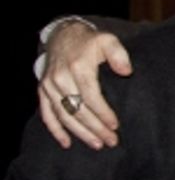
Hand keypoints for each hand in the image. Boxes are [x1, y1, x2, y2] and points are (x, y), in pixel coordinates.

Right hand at [38, 23, 129, 149]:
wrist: (63, 35)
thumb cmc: (89, 42)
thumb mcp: (107, 40)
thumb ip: (118, 54)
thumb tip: (127, 71)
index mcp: (78, 67)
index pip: (91, 97)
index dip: (103, 113)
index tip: (115, 125)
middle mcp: (60, 78)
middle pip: (78, 110)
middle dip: (95, 128)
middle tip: (111, 141)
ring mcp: (49, 86)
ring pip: (64, 115)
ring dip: (80, 133)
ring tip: (97, 144)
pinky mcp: (42, 91)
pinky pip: (47, 114)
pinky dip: (55, 130)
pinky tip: (66, 143)